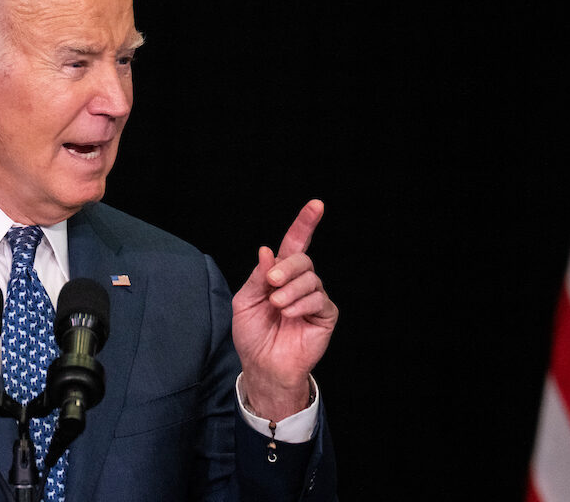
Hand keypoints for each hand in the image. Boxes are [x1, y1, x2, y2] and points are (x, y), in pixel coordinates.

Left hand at [232, 199, 337, 420]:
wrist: (262, 365)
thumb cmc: (252, 335)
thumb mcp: (245, 301)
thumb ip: (257, 276)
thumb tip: (267, 250)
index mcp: (279, 275)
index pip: (295, 243)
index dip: (305, 223)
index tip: (316, 205)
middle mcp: (299, 283)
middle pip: (302, 258)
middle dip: (286, 267)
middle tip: (271, 283)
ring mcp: (313, 298)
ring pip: (310, 278)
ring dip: (290, 290)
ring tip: (277, 306)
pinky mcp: (325, 315)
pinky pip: (319, 299)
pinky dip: (301, 304)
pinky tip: (289, 314)